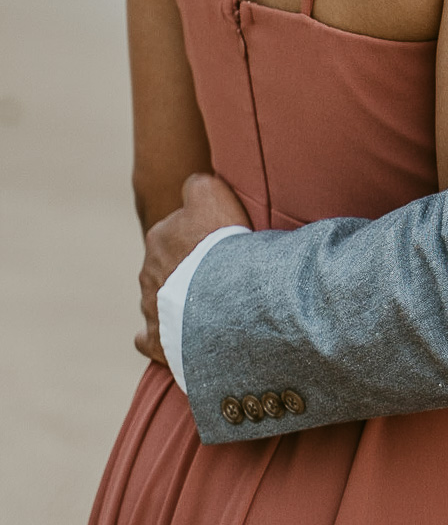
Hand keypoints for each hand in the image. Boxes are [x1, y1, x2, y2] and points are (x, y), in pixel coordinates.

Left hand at [136, 172, 249, 364]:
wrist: (222, 298)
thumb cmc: (220, 243)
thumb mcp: (213, 193)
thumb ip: (198, 185)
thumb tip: (192, 185)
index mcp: (159, 236)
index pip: (174, 230)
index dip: (196, 235)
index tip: (216, 243)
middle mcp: (148, 270)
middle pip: (165, 265)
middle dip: (183, 269)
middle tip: (214, 273)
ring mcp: (149, 307)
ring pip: (157, 299)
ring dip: (175, 301)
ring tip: (206, 305)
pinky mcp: (154, 339)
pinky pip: (148, 336)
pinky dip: (158, 336)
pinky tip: (173, 336)